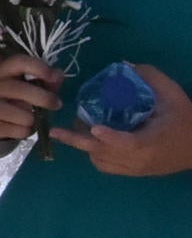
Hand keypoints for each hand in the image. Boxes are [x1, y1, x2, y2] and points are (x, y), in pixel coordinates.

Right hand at [0, 50, 63, 144]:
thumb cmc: (20, 96)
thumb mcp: (33, 84)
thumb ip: (48, 79)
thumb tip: (58, 76)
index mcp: (5, 71)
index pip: (18, 62)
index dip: (37, 68)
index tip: (53, 77)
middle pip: (17, 89)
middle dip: (42, 98)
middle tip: (56, 105)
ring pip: (13, 112)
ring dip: (32, 118)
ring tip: (38, 119)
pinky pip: (11, 129)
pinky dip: (25, 131)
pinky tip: (27, 128)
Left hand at [51, 64, 191, 176]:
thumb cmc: (185, 119)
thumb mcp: (173, 95)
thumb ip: (151, 78)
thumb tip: (124, 65)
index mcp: (153, 140)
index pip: (129, 143)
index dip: (111, 137)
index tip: (94, 128)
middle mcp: (141, 159)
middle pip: (106, 154)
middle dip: (79, 141)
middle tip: (57, 130)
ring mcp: (136, 168)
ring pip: (101, 161)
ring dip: (85, 147)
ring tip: (75, 128)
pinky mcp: (133, 172)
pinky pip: (106, 167)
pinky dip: (94, 155)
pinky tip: (90, 140)